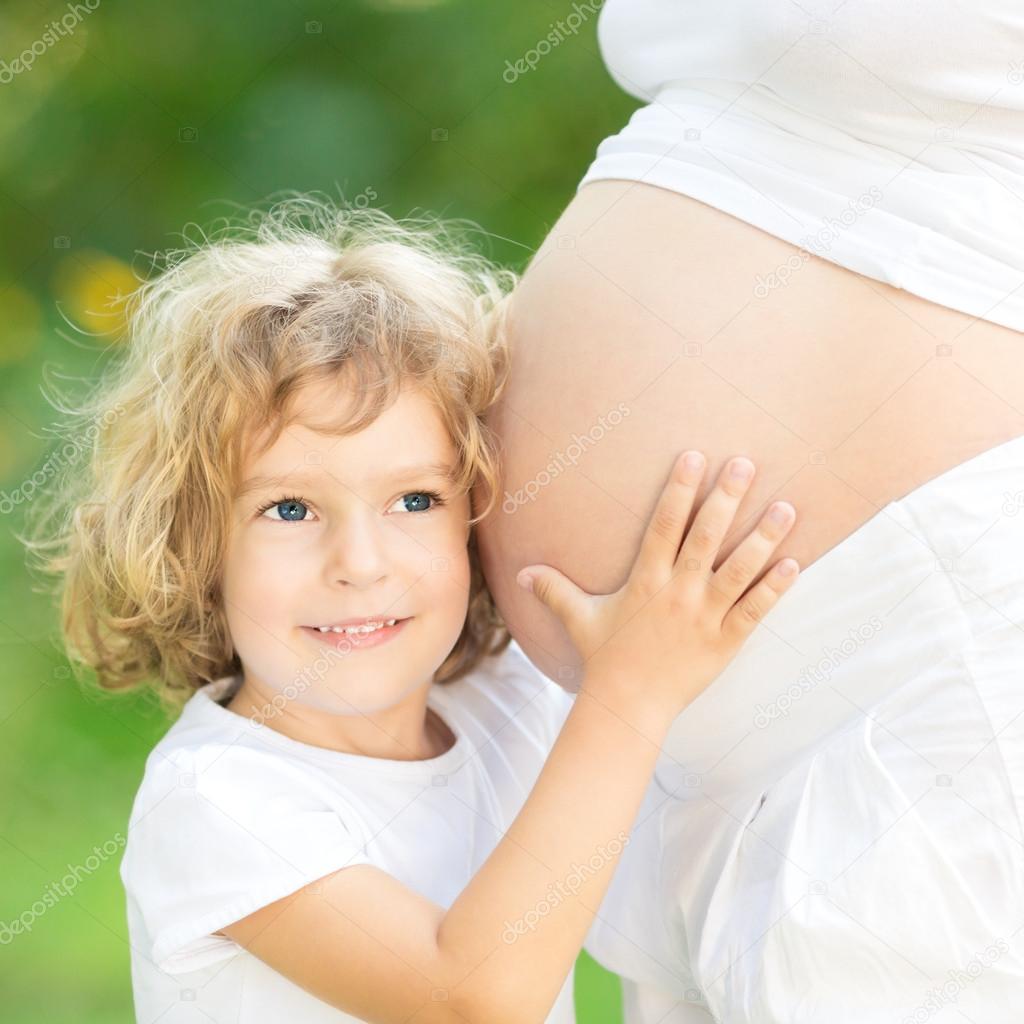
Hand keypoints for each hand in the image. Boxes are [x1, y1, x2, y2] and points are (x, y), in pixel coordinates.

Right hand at [516, 451, 798, 725]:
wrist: (628, 707)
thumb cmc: (604, 657)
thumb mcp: (578, 618)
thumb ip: (553, 589)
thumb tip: (519, 574)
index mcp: (645, 581)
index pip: (664, 526)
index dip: (679, 490)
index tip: (694, 456)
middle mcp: (677, 594)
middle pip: (705, 539)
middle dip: (726, 499)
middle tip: (746, 464)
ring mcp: (703, 618)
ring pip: (739, 572)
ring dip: (763, 539)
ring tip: (786, 508)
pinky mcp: (724, 642)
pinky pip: (754, 612)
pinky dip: (774, 589)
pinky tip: (793, 564)